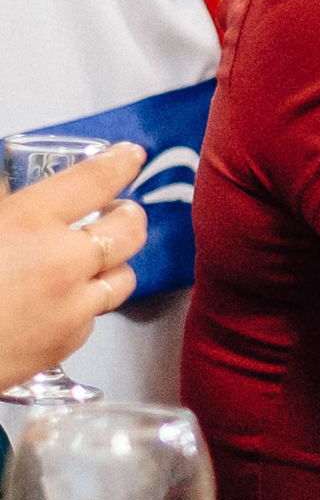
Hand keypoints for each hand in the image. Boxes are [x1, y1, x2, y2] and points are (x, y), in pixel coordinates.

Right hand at [0, 144, 146, 390]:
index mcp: (28, 222)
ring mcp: (69, 306)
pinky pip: (93, 317)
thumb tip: (8, 194)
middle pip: (128, 230)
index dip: (117, 164)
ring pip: (121, 277)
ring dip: (113, 264)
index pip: (93, 180)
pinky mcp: (66, 344)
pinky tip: (60, 303)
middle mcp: (60, 261)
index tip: (129, 155)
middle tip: (120, 211)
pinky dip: (83, 307)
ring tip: (98, 258)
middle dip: (129, 217)